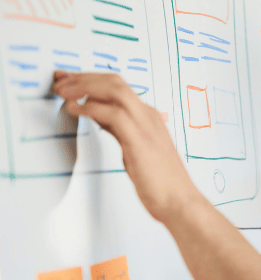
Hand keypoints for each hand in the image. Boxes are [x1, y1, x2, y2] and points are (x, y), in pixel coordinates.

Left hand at [51, 71, 201, 223]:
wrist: (180, 201)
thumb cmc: (162, 183)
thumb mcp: (135, 148)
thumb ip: (119, 129)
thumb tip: (99, 115)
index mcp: (149, 118)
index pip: (117, 87)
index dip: (90, 80)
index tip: (69, 81)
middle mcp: (148, 117)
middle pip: (115, 82)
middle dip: (83, 77)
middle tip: (61, 82)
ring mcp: (146, 126)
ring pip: (114, 90)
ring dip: (84, 87)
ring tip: (63, 92)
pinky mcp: (140, 140)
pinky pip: (114, 113)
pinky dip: (91, 107)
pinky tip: (75, 109)